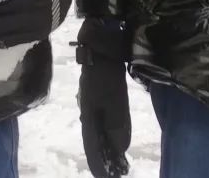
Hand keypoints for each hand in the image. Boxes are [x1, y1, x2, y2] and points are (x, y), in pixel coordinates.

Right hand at [76, 18, 130, 177]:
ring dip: (107, 144)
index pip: (92, 146)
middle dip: (104, 157)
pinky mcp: (99, 94)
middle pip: (94, 139)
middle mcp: (88, 111)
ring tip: (118, 158)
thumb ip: (117, 124)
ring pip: (99, 129)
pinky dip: (110, 131)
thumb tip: (120, 149)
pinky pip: (104, 118)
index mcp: (88, 114)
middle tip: (116, 170)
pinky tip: (117, 135)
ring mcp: (92, 101)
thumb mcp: (114, 99)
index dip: (99, 164)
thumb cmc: (106, 71)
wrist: (101, 43)